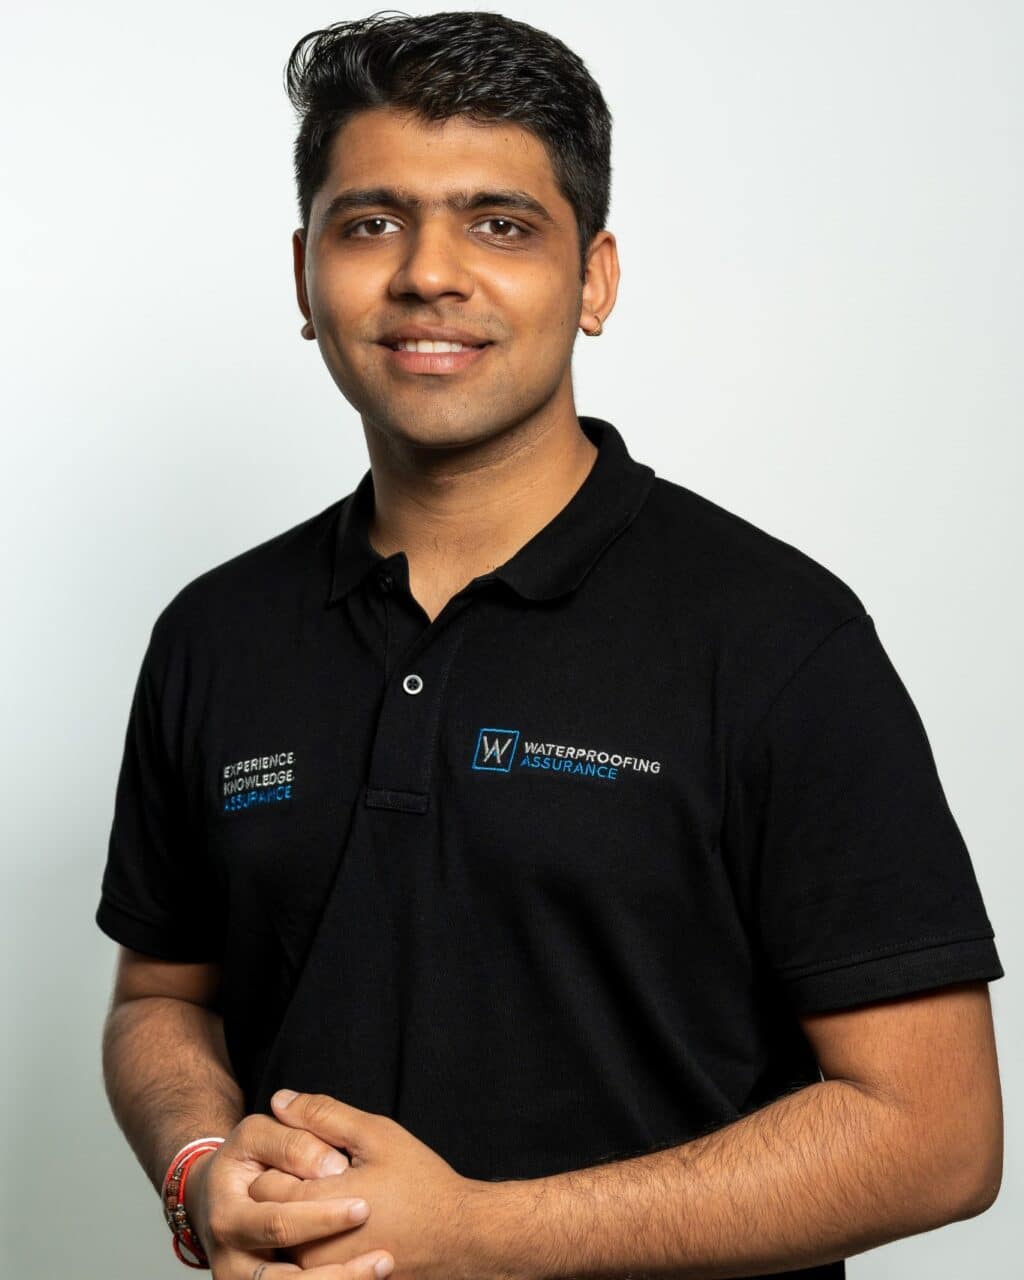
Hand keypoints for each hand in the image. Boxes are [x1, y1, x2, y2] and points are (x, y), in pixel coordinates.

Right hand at [184, 1111, 395, 1278]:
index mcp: (228, 1219)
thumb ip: (293, 1143)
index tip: (365, 1207)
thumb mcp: (257, 1135)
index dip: (321, 1218)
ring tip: (383, 1267)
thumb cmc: (243, 1159)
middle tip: (385, 1257)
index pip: (278, 1224)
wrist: (215, 1198)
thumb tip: (331, 1165)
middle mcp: (231, 1263)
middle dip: (340, 1272)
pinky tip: (366, 1279)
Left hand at [248, 1091, 484, 1279]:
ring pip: (285, 1243)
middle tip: (325, 1177)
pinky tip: (343, 1226)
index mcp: (318, 1207)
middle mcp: (312, 1251)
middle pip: (269, 1217)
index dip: (281, 1164)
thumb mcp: (376, 1135)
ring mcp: (325, 1275)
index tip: (310, 1156)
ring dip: (298, 1219)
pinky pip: (306, 1263)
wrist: (459, 1238)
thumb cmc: (420, 1183)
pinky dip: (314, 1242)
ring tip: (334, 1199)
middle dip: (286, 1191)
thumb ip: (323, 1115)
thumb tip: (279, 1101)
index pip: (263, 1186)